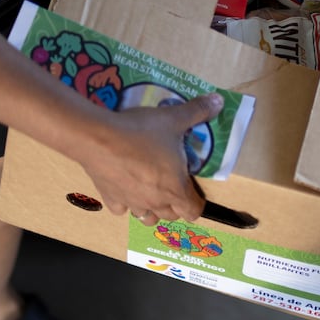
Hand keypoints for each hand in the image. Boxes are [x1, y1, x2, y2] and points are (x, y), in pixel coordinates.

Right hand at [74, 92, 222, 222]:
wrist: (99, 138)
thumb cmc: (142, 131)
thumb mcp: (174, 117)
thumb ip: (198, 111)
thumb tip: (219, 101)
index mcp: (175, 188)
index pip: (193, 211)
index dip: (197, 202)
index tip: (194, 188)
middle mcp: (155, 202)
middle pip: (171, 216)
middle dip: (176, 204)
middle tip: (174, 182)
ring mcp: (131, 203)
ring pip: (147, 218)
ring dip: (152, 208)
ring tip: (151, 189)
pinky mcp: (110, 198)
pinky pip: (121, 209)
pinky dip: (126, 203)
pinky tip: (125, 187)